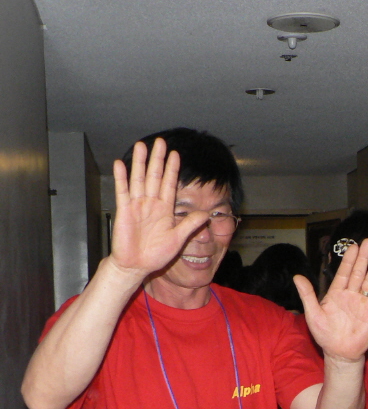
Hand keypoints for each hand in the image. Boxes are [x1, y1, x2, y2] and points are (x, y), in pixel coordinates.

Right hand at [110, 139, 209, 278]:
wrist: (137, 266)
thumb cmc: (157, 254)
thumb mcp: (178, 239)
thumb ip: (190, 225)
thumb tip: (206, 214)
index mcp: (165, 209)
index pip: (170, 184)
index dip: (173, 169)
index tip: (176, 154)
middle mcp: (151, 204)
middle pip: (155, 176)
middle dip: (158, 159)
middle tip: (160, 142)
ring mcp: (136, 206)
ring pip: (139, 179)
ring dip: (140, 163)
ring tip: (142, 146)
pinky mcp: (124, 211)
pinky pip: (123, 191)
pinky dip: (121, 178)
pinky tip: (121, 164)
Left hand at [296, 238, 367, 362]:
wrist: (340, 353)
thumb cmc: (325, 335)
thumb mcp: (312, 314)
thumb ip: (307, 295)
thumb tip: (297, 276)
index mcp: (336, 294)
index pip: (344, 272)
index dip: (349, 259)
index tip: (354, 246)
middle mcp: (350, 295)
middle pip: (359, 272)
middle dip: (364, 257)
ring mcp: (362, 302)